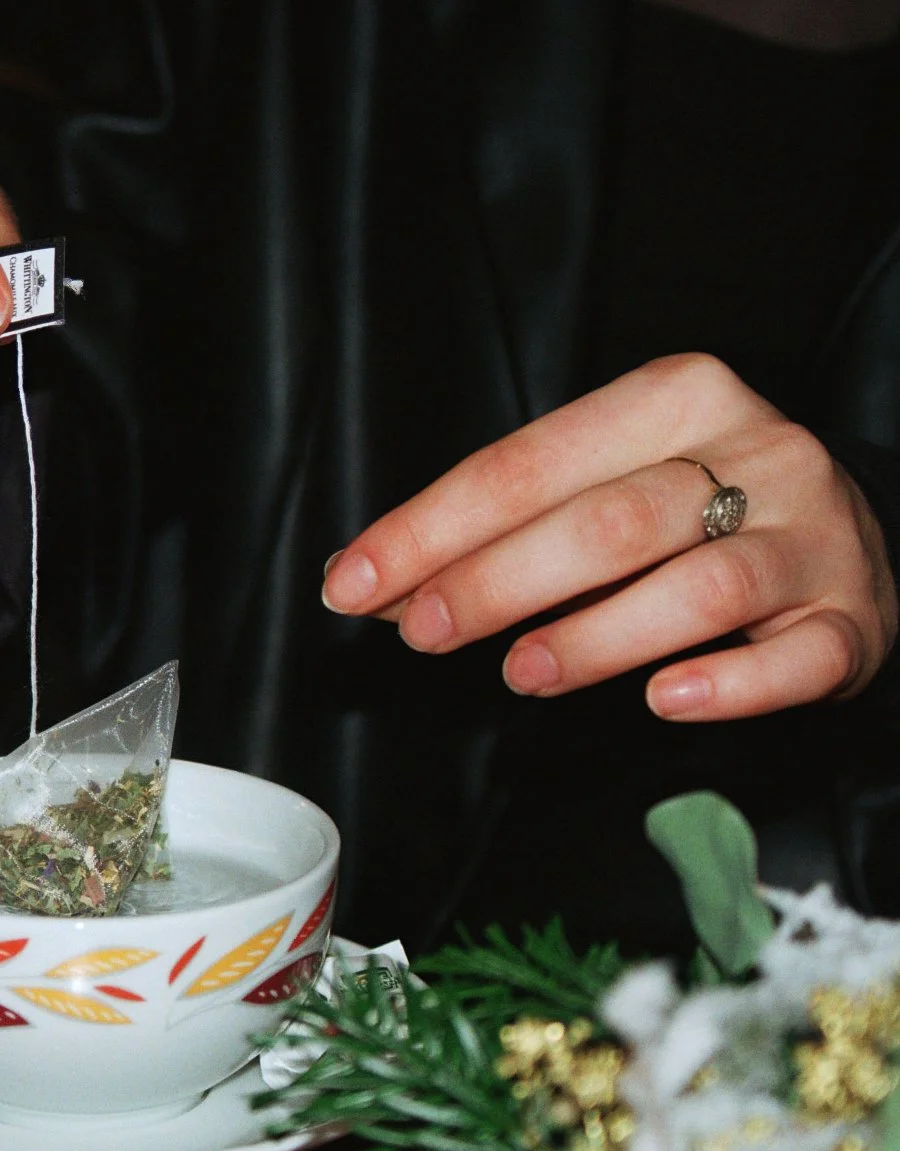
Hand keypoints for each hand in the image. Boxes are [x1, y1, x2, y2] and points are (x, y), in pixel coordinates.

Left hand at [320, 354, 899, 719]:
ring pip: (701, 586)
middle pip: (609, 521)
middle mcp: (755, 452)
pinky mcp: (854, 617)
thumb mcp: (597, 485)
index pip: (526, 464)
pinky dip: (731, 684)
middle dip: (497, 581)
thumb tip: (375, 584)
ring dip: (596, 637)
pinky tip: (667, 698)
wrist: (851, 527)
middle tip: (424, 631)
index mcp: (675, 399)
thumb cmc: (694, 507)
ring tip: (522, 672)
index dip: (429, 529)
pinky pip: (800, 657)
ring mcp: (813, 535)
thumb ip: (497, 531)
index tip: (352, 582)